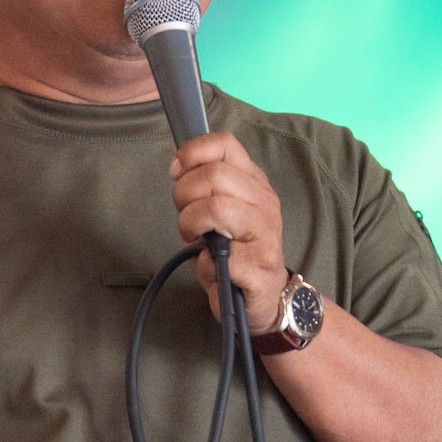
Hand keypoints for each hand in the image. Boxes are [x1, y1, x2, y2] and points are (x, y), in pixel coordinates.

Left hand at [170, 132, 287, 332]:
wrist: (262, 298)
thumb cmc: (233, 252)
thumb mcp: (215, 210)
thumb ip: (200, 183)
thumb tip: (177, 153)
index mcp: (253, 182)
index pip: (225, 144)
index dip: (192, 153)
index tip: (176, 173)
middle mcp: (264, 201)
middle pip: (214, 174)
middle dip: (184, 194)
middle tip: (185, 217)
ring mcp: (265, 233)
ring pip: (215, 207)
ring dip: (191, 225)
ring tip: (195, 240)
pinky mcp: (259, 266)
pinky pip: (216, 255)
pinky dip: (202, 263)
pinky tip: (211, 267)